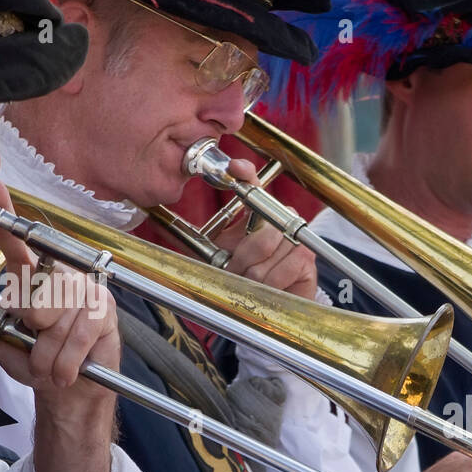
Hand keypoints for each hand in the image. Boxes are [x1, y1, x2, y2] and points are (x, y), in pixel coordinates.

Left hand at [0, 177, 121, 408]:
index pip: (18, 245)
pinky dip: (65, 361)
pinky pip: (77, 335)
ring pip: (52, 322)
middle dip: (29, 332)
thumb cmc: (38, 360)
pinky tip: (66, 370)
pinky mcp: (104, 311)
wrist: (73, 391)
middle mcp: (61, 276)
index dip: (6, 220)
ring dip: (46, 355)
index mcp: (34, 277)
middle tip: (36, 345)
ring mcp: (85, 291)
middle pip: (31, 298)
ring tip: (49, 365)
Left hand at [216, 158, 318, 300]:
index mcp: (260, 212)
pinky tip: (266, 291)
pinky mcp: (307, 260)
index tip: (236, 168)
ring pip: (265, 256)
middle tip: (234, 273)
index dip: (245, 174)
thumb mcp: (222, 255)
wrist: (272, 302)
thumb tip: (165, 229)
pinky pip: (279, 272)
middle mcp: (282, 219)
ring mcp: (297, 238)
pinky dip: (267, 286)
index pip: (253, 185)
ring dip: (251, 277)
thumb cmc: (246, 276)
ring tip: (250, 284)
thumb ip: (204, 241)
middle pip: (259, 232)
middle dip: (240, 260)